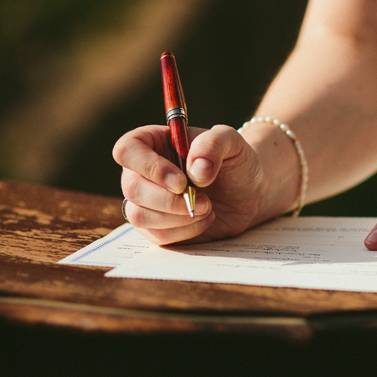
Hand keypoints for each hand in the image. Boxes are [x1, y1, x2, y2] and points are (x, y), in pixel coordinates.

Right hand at [113, 124, 266, 244]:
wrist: (249, 192)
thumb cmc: (235, 162)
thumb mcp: (232, 141)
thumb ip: (214, 144)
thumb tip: (196, 170)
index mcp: (152, 142)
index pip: (127, 150)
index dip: (150, 167)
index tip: (181, 182)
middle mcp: (142, 172)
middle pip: (132, 188)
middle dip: (170, 200)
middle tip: (205, 201)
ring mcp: (146, 201)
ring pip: (139, 216)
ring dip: (177, 217)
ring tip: (207, 208)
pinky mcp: (157, 226)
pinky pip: (157, 235)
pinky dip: (185, 231)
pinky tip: (205, 219)